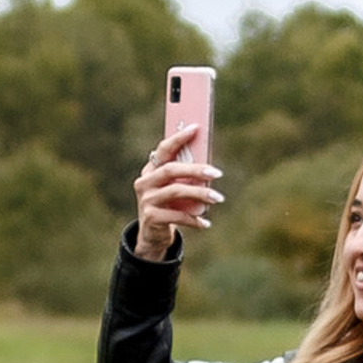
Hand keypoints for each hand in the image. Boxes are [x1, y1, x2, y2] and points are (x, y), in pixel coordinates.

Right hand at [133, 125, 223, 261]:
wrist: (152, 235)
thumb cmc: (169, 205)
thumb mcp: (174, 189)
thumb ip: (185, 178)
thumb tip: (209, 170)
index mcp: (151, 170)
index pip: (164, 149)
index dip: (179, 138)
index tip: (196, 128)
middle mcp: (145, 182)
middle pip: (171, 170)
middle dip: (195, 170)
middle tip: (217, 173)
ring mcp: (146, 200)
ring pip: (176, 191)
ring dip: (200, 194)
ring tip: (218, 198)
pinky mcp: (151, 218)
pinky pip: (177, 215)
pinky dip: (194, 219)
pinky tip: (206, 222)